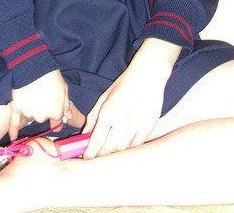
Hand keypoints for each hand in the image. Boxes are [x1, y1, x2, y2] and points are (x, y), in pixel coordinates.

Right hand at [8, 70, 71, 140]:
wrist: (34, 66)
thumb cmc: (52, 76)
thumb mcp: (64, 89)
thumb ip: (66, 105)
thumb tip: (69, 116)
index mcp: (56, 113)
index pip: (57, 124)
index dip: (56, 119)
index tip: (54, 116)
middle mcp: (42, 117)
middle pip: (42, 118)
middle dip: (43, 110)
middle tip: (42, 96)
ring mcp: (28, 113)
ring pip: (31, 116)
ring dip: (31, 110)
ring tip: (31, 95)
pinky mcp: (17, 108)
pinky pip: (14, 123)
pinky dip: (14, 131)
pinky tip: (13, 138)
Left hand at [83, 39, 180, 157]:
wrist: (148, 75)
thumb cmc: (124, 85)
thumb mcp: (104, 97)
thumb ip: (93, 116)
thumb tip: (85, 134)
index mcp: (108, 111)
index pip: (96, 139)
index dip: (90, 152)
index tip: (87, 157)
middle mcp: (122, 120)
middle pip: (109, 147)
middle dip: (101, 152)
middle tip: (98, 150)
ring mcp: (137, 124)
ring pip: (122, 148)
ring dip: (115, 148)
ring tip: (111, 141)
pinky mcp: (148, 126)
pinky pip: (136, 144)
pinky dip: (129, 144)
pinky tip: (125, 138)